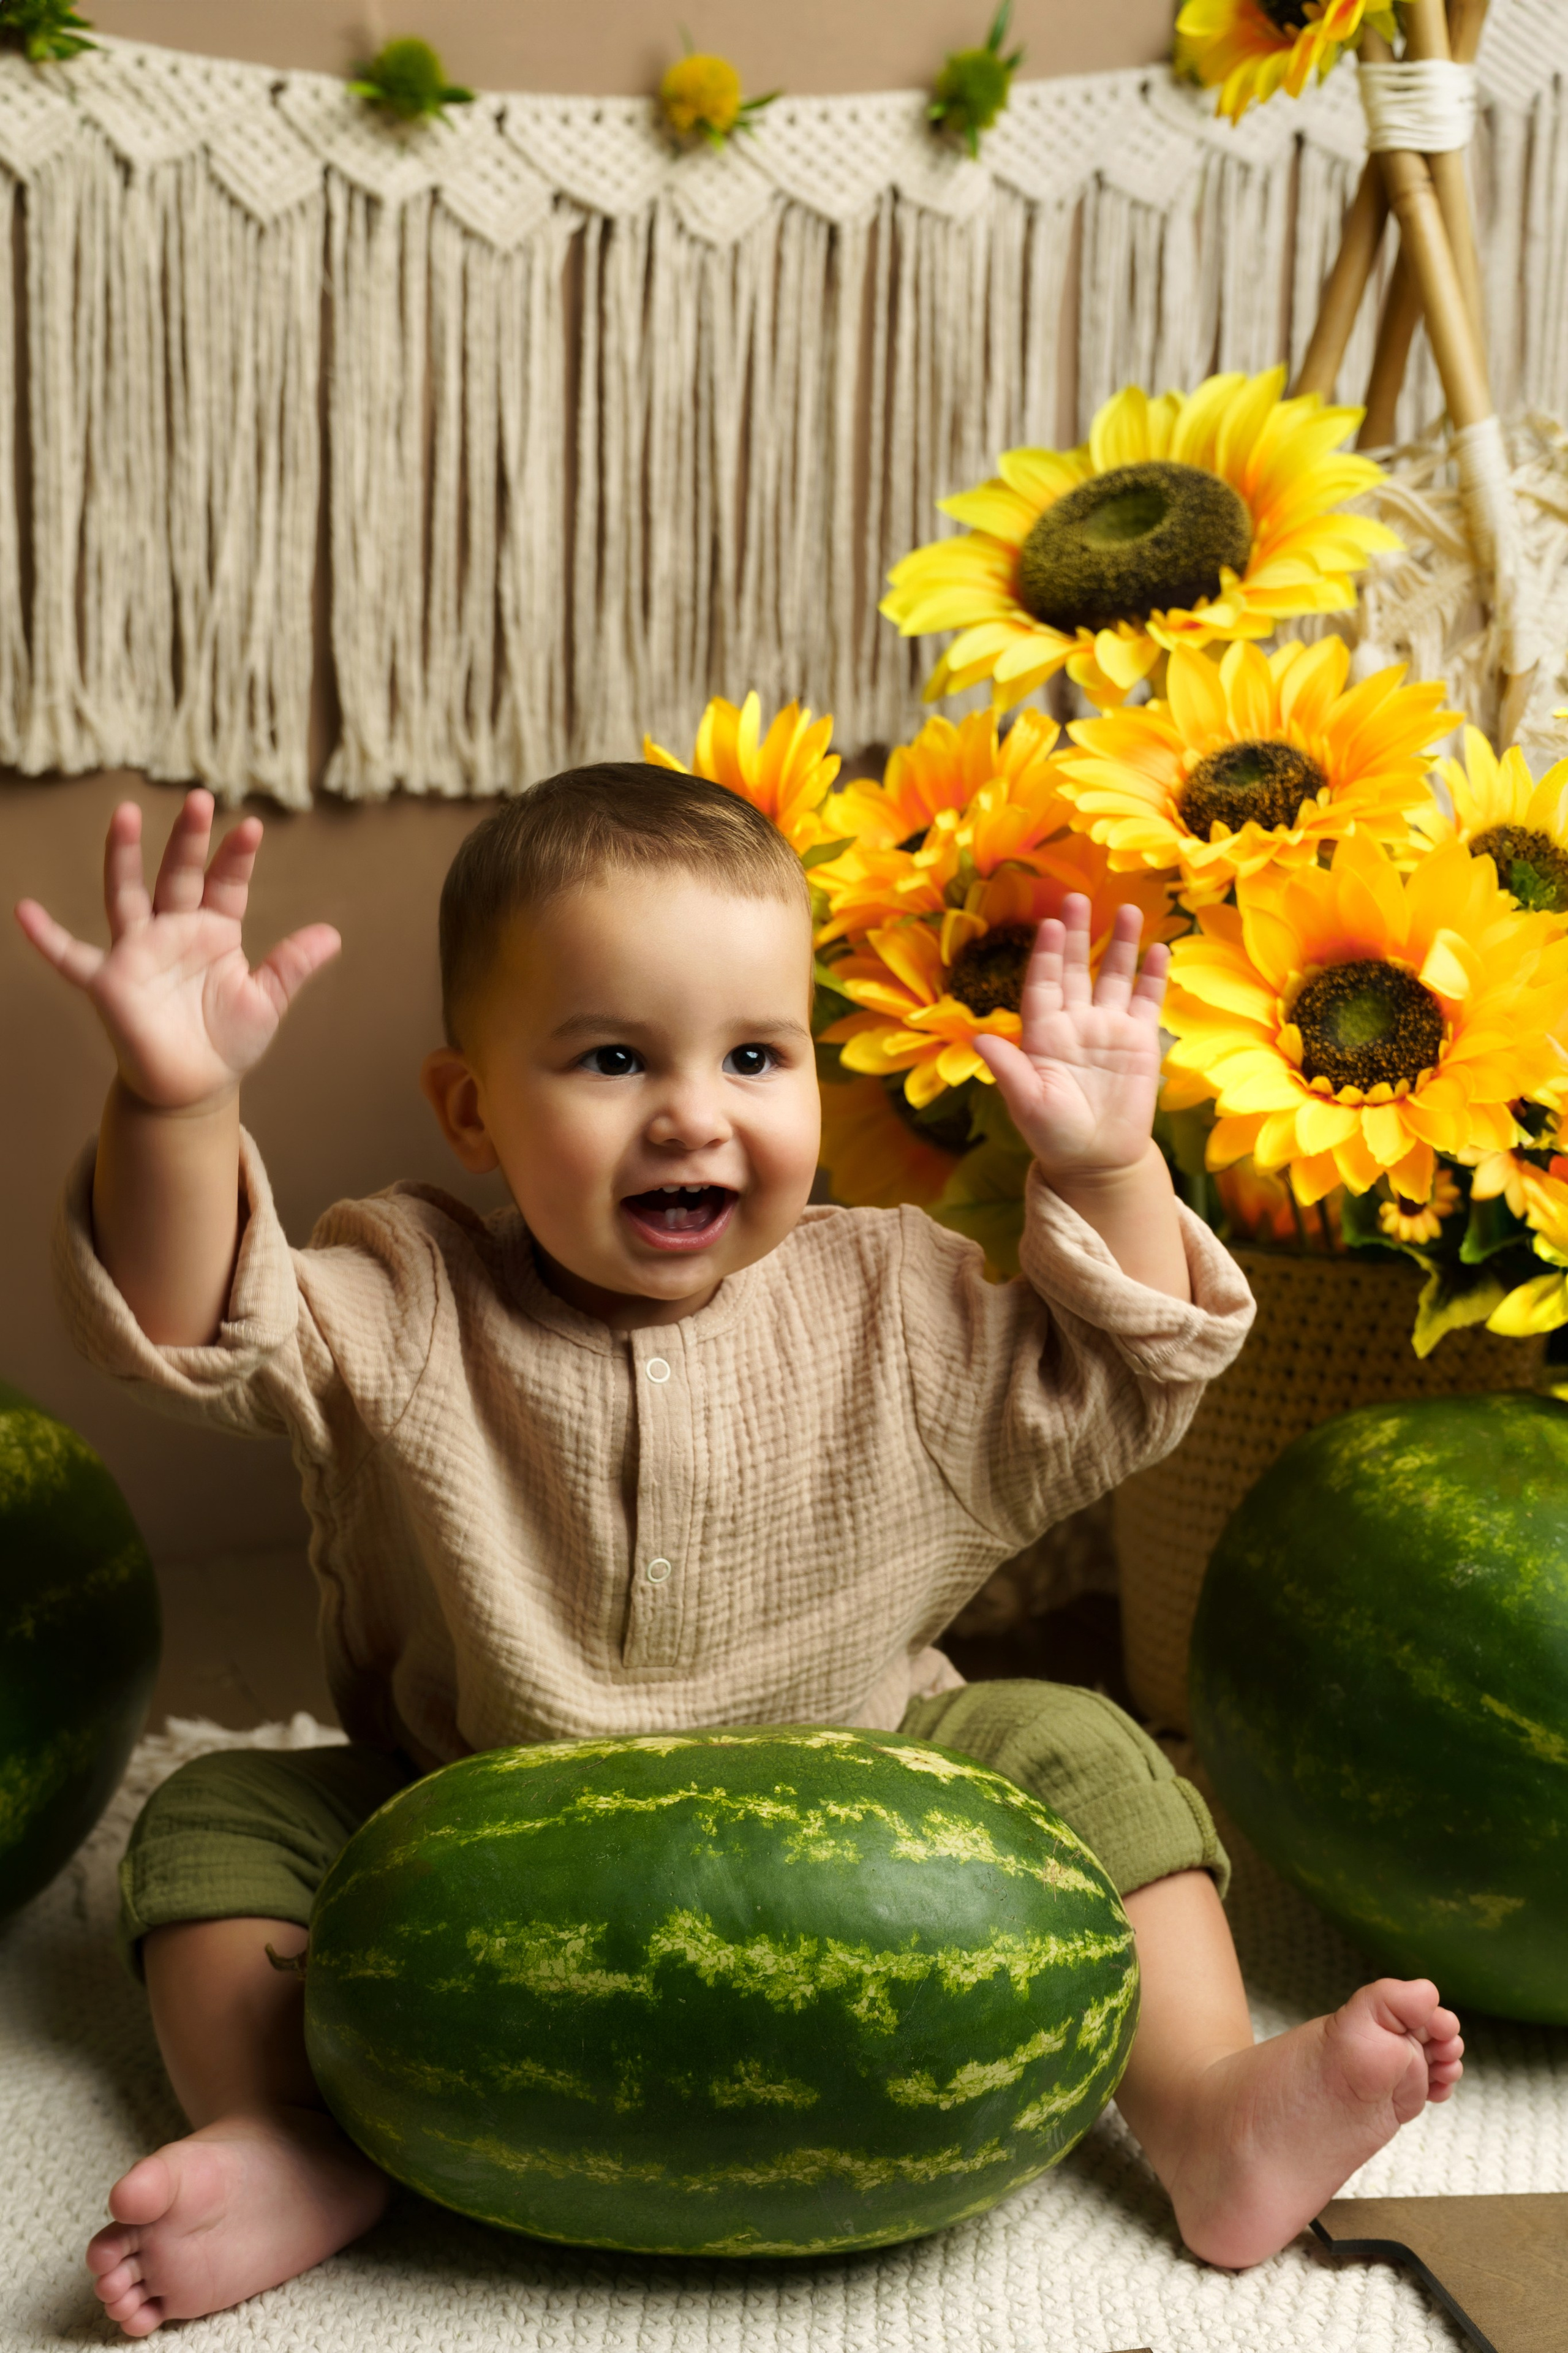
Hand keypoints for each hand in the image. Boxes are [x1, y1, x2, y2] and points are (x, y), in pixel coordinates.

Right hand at [15, 791, 340, 1113]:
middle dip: (188, 840)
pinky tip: (23, 911)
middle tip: (199, 798)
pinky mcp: (109, 983)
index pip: (226, 884)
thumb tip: (332, 935)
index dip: (237, 858)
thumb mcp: (267, 1001)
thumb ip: (292, 966)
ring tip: (127, 814)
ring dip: (126, 856)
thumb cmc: (226, 1042)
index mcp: (214, 932)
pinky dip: (45, 938)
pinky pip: (70, 958)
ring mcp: (138, 953)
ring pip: (128, 895)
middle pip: (179, 875)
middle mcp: (173, 932)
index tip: (252, 827)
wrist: (194, 1088)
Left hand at [972, 896, 1168, 1185]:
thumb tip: (979, 1038)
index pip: (1042, 985)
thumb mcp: (1028, 1104)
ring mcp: (1108, 1029)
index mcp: (1042, 1034)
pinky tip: (1158, 950)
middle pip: (1075, 969)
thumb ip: (1007, 1069)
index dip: (1046, 956)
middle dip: (1077, 935)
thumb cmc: (1055, 1135)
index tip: (1048, 925)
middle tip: (1077, 898)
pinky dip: (1152, 977)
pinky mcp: (1139, 1041)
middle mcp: (1074, 1023)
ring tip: (1127, 910)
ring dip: (1118, 944)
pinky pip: (1146, 1001)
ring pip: (1112, 976)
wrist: (1097, 1160)